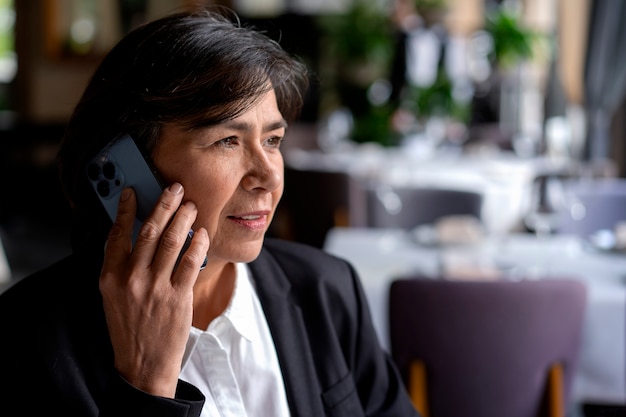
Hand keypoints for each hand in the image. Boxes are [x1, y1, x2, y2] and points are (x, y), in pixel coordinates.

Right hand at [99, 182, 208, 396]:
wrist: (142, 365)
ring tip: (191, 206)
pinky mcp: (178, 297)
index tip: (133, 191)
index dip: (126, 209)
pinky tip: (201, 232)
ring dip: (183, 219)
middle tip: (175, 188)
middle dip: (164, 205)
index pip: (117, 234)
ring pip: (171, 241)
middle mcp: (131, 279)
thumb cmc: (129, 327)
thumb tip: (136, 233)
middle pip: (149, 232)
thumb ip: (121, 266)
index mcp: (110, 277)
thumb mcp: (113, 296)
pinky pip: (190, 262)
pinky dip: (197, 243)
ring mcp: (155, 288)